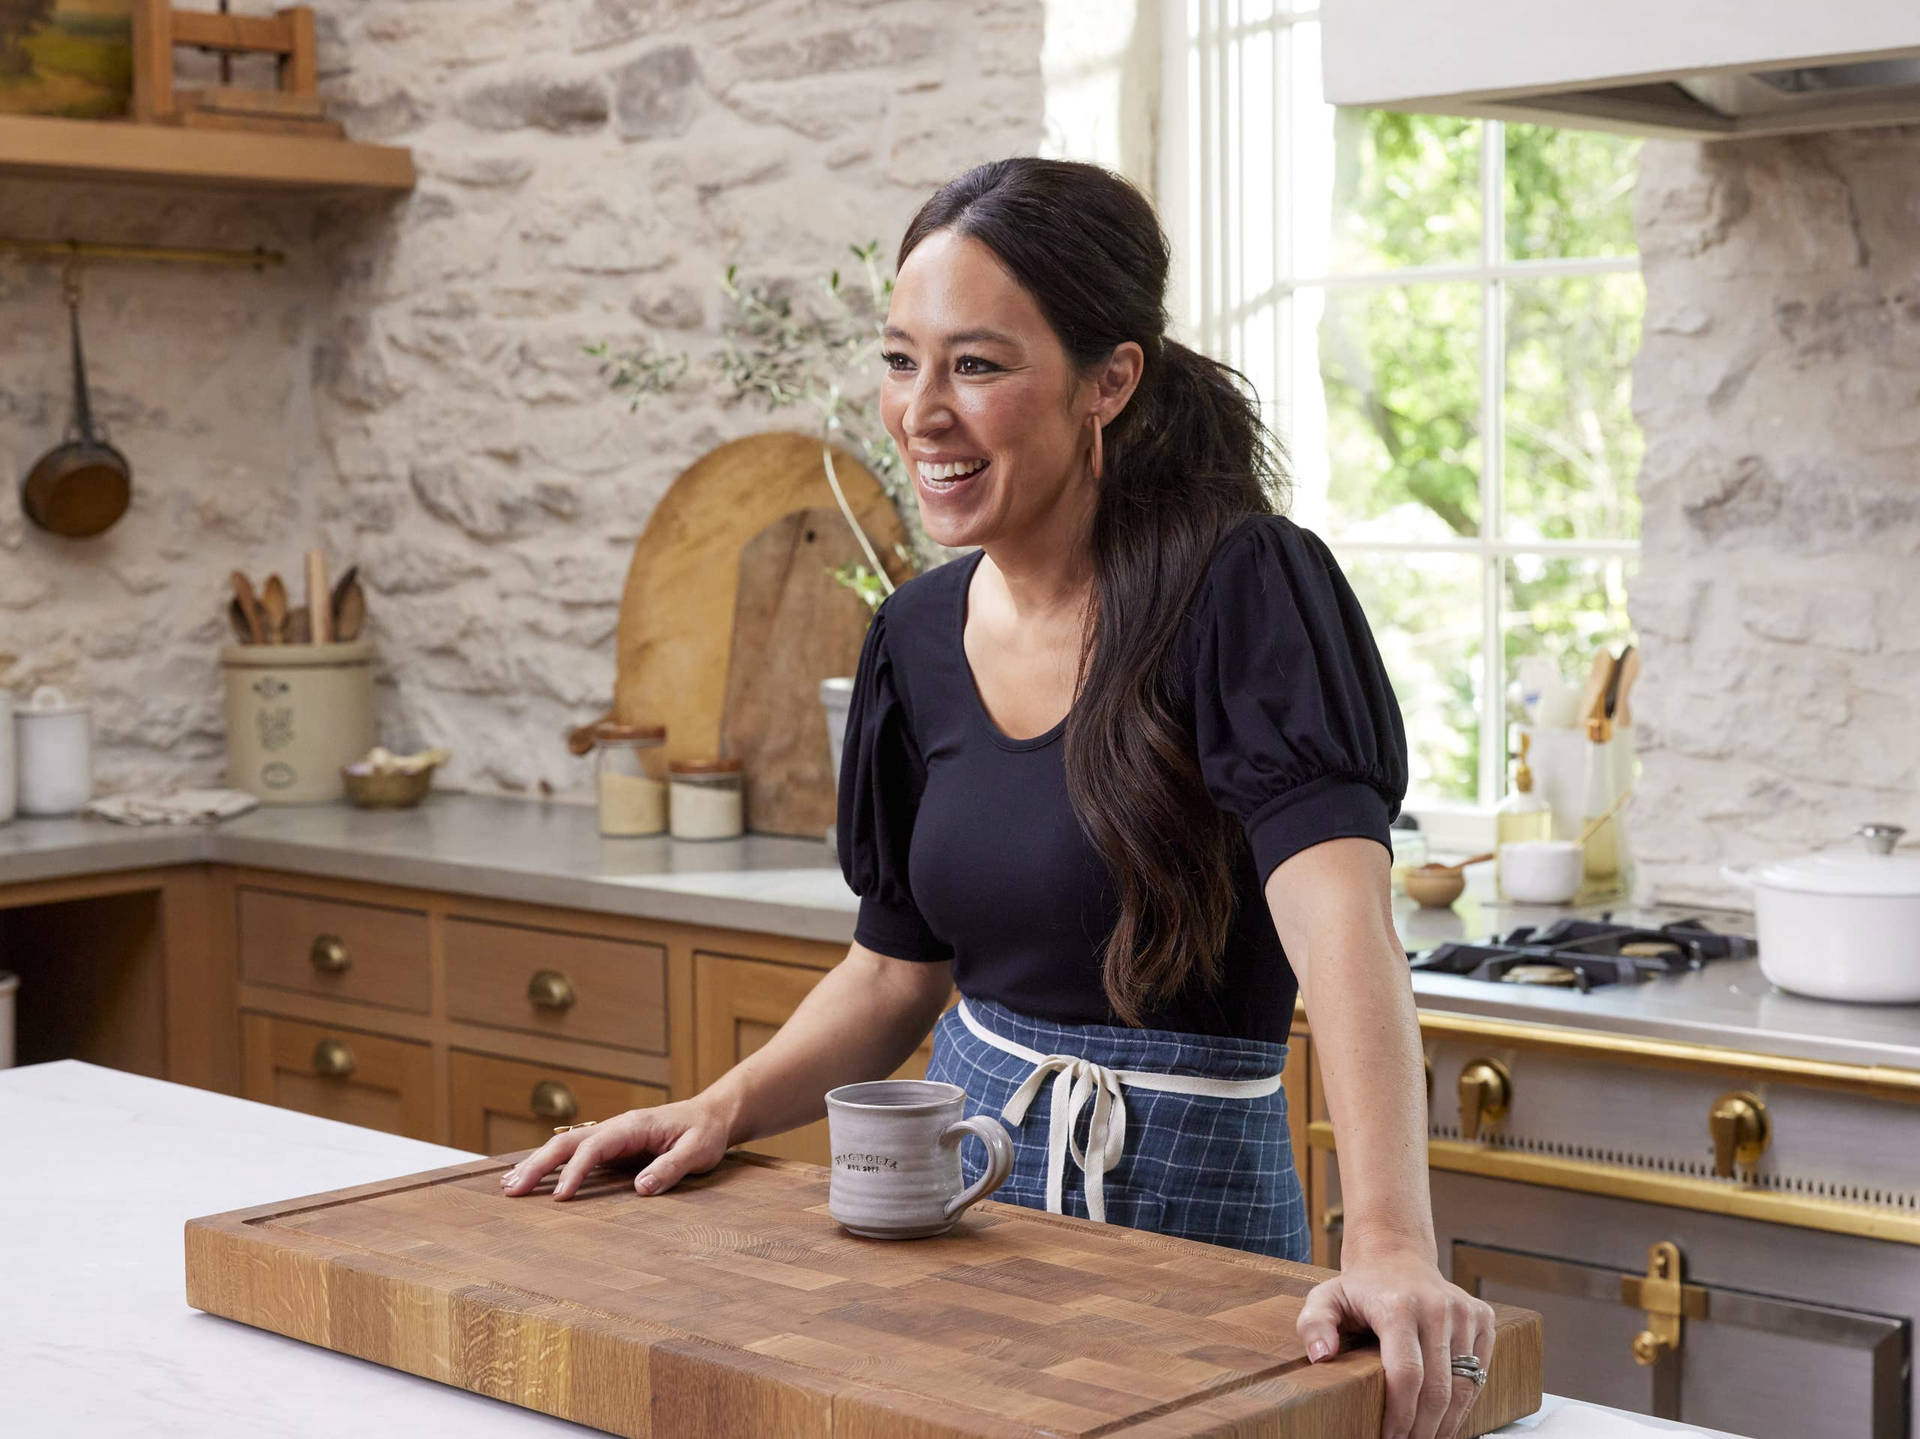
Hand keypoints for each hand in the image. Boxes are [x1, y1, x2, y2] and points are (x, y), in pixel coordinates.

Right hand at [498, 1097, 733, 1201]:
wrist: (712, 1115)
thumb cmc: (705, 1133)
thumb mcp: (697, 1151)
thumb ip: (671, 1168)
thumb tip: (641, 1189)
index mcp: (633, 1126)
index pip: (594, 1147)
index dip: (575, 1171)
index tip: (560, 1197)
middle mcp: (616, 1127)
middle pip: (568, 1143)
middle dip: (538, 1165)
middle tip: (512, 1190)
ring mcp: (611, 1136)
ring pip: (565, 1146)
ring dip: (536, 1164)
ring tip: (508, 1185)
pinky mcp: (612, 1147)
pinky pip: (575, 1154)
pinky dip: (551, 1164)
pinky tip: (531, 1176)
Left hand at [1296, 1244, 1496, 1438]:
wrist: (1397, 1255)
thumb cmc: (1360, 1287)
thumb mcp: (1325, 1299)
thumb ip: (1314, 1325)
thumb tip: (1322, 1356)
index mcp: (1399, 1306)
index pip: (1407, 1375)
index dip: (1401, 1415)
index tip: (1389, 1438)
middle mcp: (1437, 1307)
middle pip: (1439, 1388)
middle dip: (1424, 1428)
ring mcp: (1465, 1312)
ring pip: (1465, 1386)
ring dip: (1447, 1422)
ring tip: (1426, 1437)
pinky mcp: (1483, 1318)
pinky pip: (1480, 1372)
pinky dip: (1466, 1402)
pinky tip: (1445, 1416)